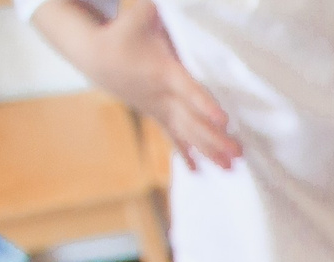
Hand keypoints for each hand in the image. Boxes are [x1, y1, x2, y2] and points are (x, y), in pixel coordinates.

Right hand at [89, 0, 239, 169]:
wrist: (95, 55)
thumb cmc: (124, 31)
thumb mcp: (144, 14)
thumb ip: (161, 11)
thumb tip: (182, 5)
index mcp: (165, 71)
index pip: (189, 91)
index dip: (205, 105)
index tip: (224, 120)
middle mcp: (163, 95)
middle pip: (192, 120)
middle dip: (215, 138)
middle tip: (239, 154)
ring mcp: (159, 108)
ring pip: (186, 133)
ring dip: (208, 151)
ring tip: (230, 168)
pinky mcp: (156, 114)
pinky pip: (172, 137)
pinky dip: (185, 154)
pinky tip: (198, 172)